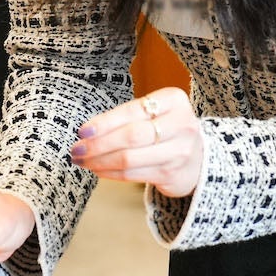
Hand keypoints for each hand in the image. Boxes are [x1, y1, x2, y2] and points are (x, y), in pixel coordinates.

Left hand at [70, 87, 202, 198]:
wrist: (199, 159)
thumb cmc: (167, 129)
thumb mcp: (155, 112)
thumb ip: (129, 116)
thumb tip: (87, 131)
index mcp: (174, 100)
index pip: (133, 111)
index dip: (104, 122)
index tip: (82, 131)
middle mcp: (181, 125)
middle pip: (131, 136)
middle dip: (98, 144)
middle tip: (77, 149)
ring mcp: (179, 152)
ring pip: (129, 158)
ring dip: (100, 161)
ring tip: (82, 161)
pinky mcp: (171, 174)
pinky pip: (132, 174)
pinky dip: (110, 173)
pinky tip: (98, 169)